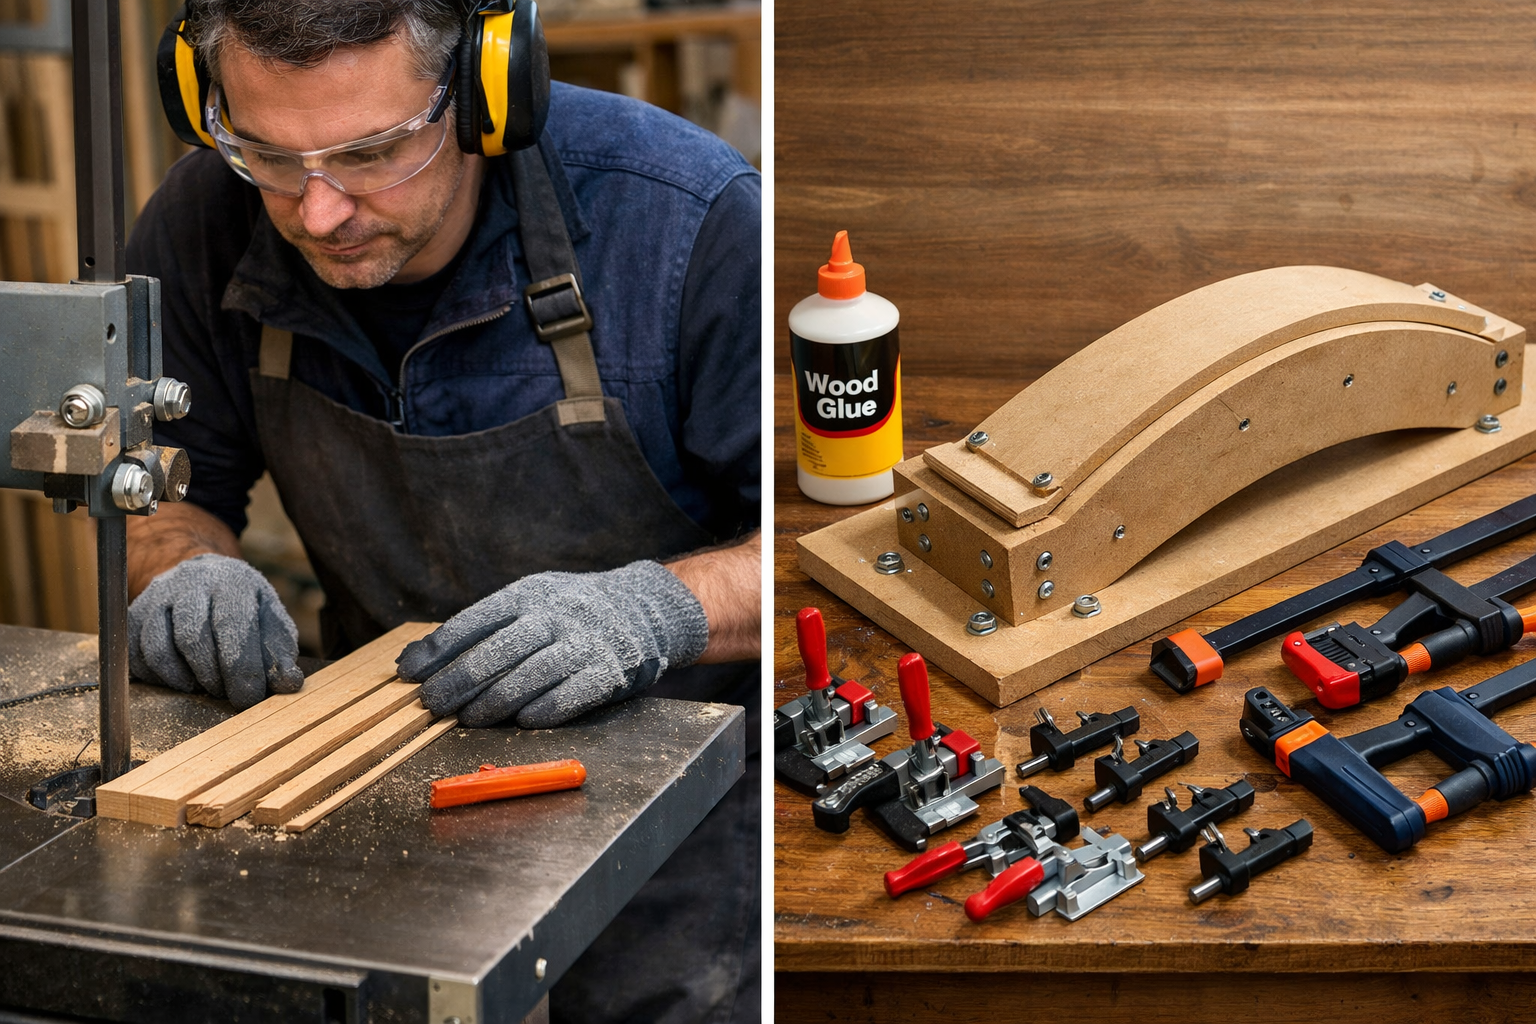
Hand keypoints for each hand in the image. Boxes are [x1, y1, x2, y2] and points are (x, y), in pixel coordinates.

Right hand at [128, 553, 304, 709]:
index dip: (242, 672)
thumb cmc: (245, 608)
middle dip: (212, 677)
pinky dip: (157, 676)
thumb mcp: (271, 622)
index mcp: (233, 582)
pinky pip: (134, 654)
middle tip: (226, 693)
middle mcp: (191, 583)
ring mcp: (157, 597)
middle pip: (193, 639)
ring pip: (159, 648)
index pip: (234, 629)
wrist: (205, 577)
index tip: (248, 700)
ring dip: (182, 679)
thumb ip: (280, 653)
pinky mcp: (134, 614)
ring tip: (203, 686)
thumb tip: (288, 684)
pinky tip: (180, 678)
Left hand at [396, 560, 709, 727]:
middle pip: (496, 653)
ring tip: (468, 720)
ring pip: (530, 676)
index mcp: (528, 595)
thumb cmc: (571, 612)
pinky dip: (546, 709)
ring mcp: (584, 643)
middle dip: (457, 682)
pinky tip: (523, 721)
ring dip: (494, 703)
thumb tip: (415, 659)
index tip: (410, 673)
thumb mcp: (530, 602)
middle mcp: (555, 615)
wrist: (644, 609)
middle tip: (432, 704)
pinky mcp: (609, 671)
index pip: (474, 622)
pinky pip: (572, 694)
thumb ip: (481, 628)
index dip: (438, 650)